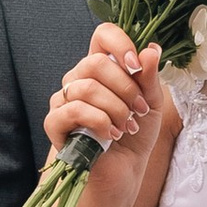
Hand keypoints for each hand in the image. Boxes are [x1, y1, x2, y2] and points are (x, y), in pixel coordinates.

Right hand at [47, 25, 159, 158]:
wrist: (124, 171)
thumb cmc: (135, 135)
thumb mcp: (151, 103)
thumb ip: (149, 77)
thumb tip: (152, 49)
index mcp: (101, 69)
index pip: (102, 35)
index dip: (120, 44)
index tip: (136, 66)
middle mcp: (78, 79)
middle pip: (95, 62)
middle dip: (125, 88)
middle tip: (139, 110)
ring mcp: (63, 100)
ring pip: (87, 88)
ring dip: (116, 109)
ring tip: (127, 127)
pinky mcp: (54, 123)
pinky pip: (74, 109)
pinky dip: (99, 122)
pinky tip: (110, 135)